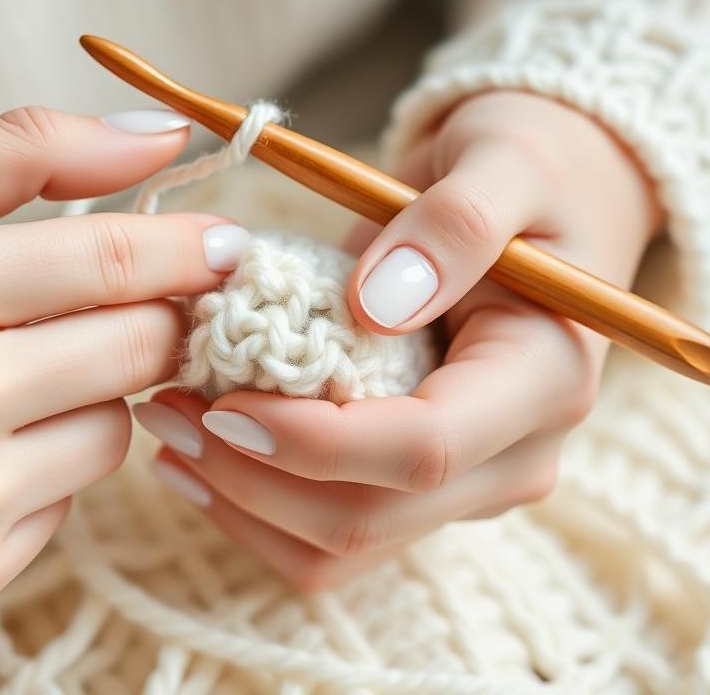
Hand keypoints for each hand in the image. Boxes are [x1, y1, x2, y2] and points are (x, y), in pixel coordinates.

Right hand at [0, 106, 250, 617]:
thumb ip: (18, 148)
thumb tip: (158, 144)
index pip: (127, 261)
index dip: (197, 250)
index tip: (227, 246)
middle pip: (145, 350)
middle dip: (150, 319)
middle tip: (113, 303)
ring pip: (118, 433)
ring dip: (91, 395)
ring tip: (4, 376)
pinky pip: (68, 506)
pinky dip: (41, 468)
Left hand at [135, 91, 662, 589]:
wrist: (533, 204)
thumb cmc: (523, 171)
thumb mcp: (503, 162)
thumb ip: (455, 225)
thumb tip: (378, 304)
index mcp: (544, 384)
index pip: (424, 451)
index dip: (315, 441)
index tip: (224, 403)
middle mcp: (513, 458)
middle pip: (368, 518)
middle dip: (252, 478)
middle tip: (165, 410)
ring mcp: (465, 486)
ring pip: (337, 548)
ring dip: (239, 503)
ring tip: (166, 427)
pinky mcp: (417, 490)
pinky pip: (326, 537)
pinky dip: (251, 508)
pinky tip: (194, 456)